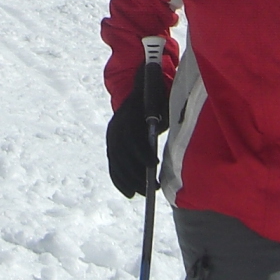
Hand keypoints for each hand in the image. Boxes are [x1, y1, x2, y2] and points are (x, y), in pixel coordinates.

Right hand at [105, 59, 170, 197]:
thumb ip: (161, 104)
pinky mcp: (113, 143)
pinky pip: (113, 163)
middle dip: (134, 172)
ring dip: (128, 179)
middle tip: (150, 186)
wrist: (138, 86)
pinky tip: (129, 193)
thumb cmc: (156, 93)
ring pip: (115, 160)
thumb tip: (167, 107)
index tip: (152, 165)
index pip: (129, 136)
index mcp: (129, 112)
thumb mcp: (161, 96)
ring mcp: (113, 134)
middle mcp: (117, 124)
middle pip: (121, 153)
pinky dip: (119, 179)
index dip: (140, 151)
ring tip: (141, 193)